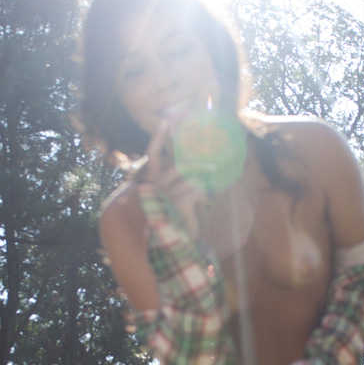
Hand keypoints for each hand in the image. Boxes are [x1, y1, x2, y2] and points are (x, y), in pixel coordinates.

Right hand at [144, 120, 208, 237]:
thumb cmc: (179, 216)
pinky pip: (199, 190)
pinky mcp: (180, 202)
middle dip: (197, 165)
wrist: (179, 242)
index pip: (152, 156)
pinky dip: (204, 199)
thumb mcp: (177, 193)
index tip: (165, 122)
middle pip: (181, 166)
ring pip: (193, 178)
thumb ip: (179, 176)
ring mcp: (166, 195)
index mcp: (151, 182)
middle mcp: (155, 187)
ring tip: (201, 201)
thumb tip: (192, 156)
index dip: (158, 139)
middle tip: (211, 165)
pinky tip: (201, 208)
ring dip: (202, 190)